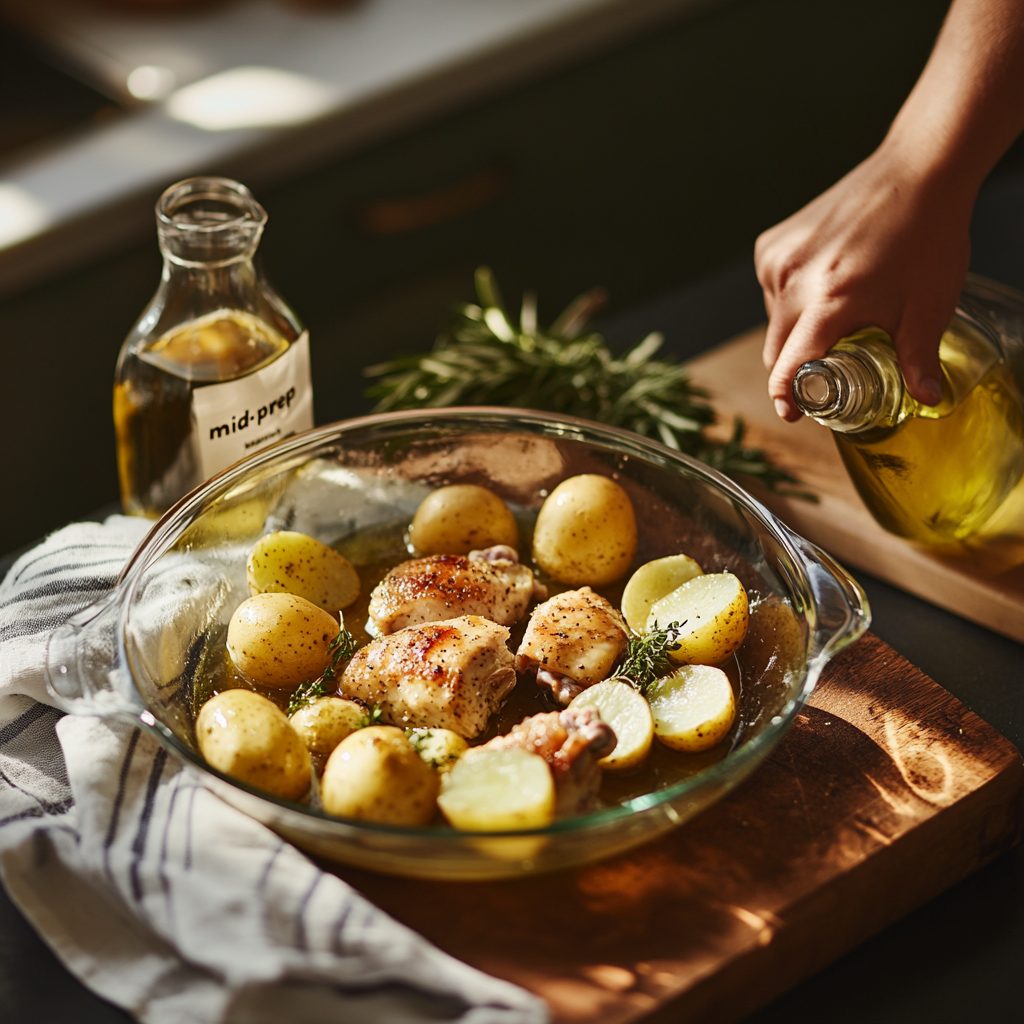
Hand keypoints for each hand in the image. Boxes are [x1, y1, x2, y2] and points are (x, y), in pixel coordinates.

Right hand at [754, 143, 973, 418]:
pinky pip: (770, 290)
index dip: (787, 398)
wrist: (916, 171)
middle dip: (796, 368)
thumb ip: (920, 358)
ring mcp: (779, 260)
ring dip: (794, 331)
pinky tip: (819, 286)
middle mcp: (794, 282)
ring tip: (833, 316)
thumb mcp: (930, 304)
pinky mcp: (772, 244)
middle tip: (828, 371)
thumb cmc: (928, 236)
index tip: (793, 413)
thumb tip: (928, 400)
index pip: (787, 368)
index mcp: (829, 304)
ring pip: (772, 321)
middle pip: (775, 350)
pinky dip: (788, 299)